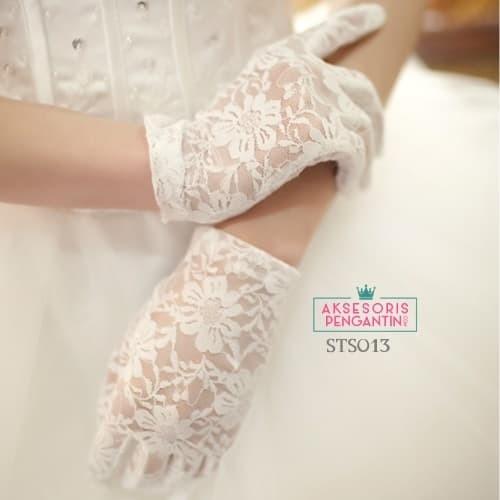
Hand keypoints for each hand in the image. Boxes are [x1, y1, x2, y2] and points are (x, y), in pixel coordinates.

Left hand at [89, 227, 298, 492]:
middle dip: (128, 473)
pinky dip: (193, 467)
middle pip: (140, 475)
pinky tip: (187, 458)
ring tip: (157, 465)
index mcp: (132, 404)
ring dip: (161, 474)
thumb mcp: (133, 340)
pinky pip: (208, 463)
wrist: (235, 294)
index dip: (102, 462)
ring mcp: (201, 428)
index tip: (104, 459)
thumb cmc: (179, 308)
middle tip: (127, 464)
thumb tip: (112, 414)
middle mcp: (165, 427)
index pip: (106, 457)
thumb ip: (116, 384)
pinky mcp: (231, 422)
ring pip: (175, 476)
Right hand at [145, 4, 385, 223]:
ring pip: (363, 125)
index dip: (355, 22)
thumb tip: (301, 108)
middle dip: (374, 120)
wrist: (194, 165)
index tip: (378, 18)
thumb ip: (277, 92)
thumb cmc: (212, 144)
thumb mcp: (244, 99)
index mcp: (281, 58)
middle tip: (374, 146)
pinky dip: (355, 172)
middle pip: (360, 89)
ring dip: (364, 157)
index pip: (329, 32)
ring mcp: (313, 99)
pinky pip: (355, 152)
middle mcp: (303, 71)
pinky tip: (347, 186)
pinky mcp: (318, 133)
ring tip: (357, 179)